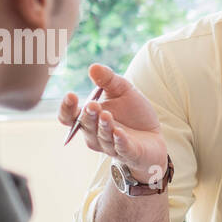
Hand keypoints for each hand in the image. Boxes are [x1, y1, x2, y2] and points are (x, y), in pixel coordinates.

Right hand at [58, 63, 167, 181]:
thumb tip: (93, 67)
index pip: (68, 116)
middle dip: (88, 115)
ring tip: (106, 114)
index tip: (71, 95)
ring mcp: (111, 146)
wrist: (154, 134)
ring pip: (103, 137)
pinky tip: (119, 133)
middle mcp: (94, 134)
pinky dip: (119, 141)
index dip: (67, 108)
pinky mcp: (129, 154)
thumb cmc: (133, 112)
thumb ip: (108, 79)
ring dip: (104, 126)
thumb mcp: (122, 90)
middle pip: (86, 126)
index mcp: (88, 118)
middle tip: (92, 104)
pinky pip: (121, 149)